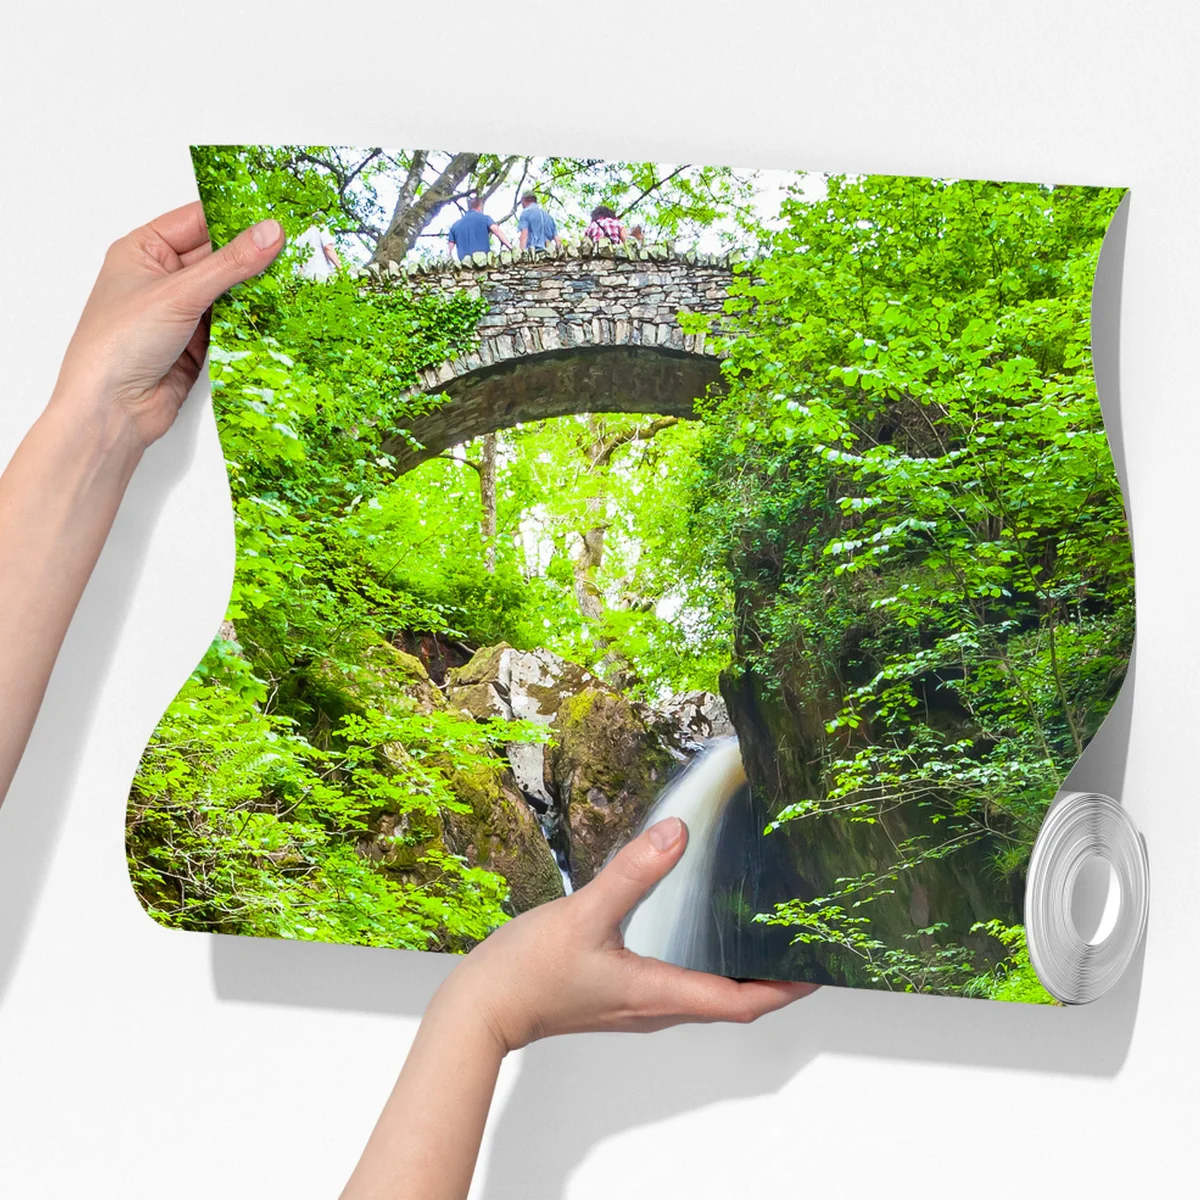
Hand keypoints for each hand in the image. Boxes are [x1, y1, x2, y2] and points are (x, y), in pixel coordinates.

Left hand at [50, 202, 285, 449]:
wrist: (112, 410)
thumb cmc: (121, 342)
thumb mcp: (179, 293)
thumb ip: (229, 264)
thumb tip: (270, 232)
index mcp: (144, 250)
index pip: (197, 221)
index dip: (235, 218)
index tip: (276, 217)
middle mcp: (162, 278)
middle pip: (217, 257)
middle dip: (252, 257)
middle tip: (295, 249)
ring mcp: (181, 312)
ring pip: (228, 293)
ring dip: (255, 292)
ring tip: (295, 280)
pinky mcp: (198, 344)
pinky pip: (233, 325)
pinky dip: (253, 322)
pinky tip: (279, 315)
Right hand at [436, 816, 816, 1054]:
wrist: (481, 1010)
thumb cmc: (528, 972)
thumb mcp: (585, 913)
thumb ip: (633, 872)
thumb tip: (678, 834)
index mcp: (658, 995)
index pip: (741, 1003)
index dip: (785, 988)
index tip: (819, 967)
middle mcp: (655, 1008)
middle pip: (731, 1001)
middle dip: (771, 978)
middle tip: (801, 944)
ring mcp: (636, 1005)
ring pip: (705, 993)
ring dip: (738, 972)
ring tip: (761, 935)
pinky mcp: (617, 995)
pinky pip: (678, 984)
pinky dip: (703, 964)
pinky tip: (696, 933)